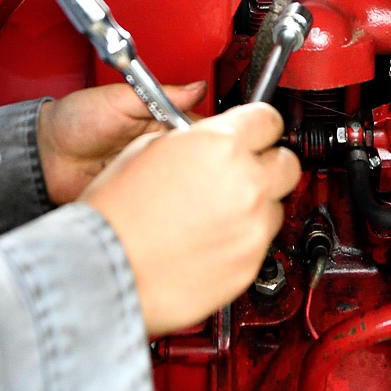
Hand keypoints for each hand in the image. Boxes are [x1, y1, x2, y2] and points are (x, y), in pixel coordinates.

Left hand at [37, 81, 206, 204]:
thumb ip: (160, 94)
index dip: (208, 135)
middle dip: (199, 162)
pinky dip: (163, 203)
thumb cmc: (74, 121)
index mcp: (155, 121)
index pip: (194, 128)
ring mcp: (144, 173)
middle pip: (191, 157)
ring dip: (183, 184)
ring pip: (177, 182)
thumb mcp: (119, 99)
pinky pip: (156, 202)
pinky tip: (167, 201)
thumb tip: (197, 88)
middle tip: (202, 165)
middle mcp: (153, 148)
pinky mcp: (133, 195)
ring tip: (184, 183)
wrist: (43, 155)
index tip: (217, 141)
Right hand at [82, 102, 301, 335]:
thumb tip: (208, 141)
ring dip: (254, 205)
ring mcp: (252, 226)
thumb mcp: (147, 148)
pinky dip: (242, 240)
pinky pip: (260, 243)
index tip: (254, 133)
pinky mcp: (251, 264)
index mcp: (221, 145)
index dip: (258, 126)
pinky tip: (208, 241)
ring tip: (215, 214)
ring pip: (275, 205)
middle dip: (267, 164)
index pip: (268, 119)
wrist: (104, 271)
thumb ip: (193, 141)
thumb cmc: (115, 214)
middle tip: (242, 171)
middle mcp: (246, 183)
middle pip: (286, 162)